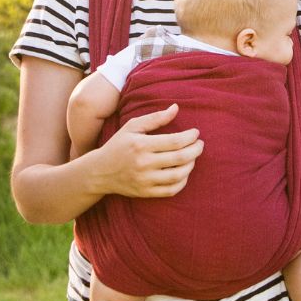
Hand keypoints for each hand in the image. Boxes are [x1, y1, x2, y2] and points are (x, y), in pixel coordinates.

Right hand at [86, 104, 203, 198]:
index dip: (190, 137)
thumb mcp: (132, 126)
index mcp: (141, 145)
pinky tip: (184, 172)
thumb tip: (176, 108)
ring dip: (191, 165)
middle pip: (180, 158)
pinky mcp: (146, 192)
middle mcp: (143, 164)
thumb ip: (155, 118)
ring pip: (178, 175)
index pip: (175, 141)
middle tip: (200, 144)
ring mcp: (145, 180)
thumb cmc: (118, 145)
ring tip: (193, 157)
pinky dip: (183, 182)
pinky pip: (171, 190)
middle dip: (196, 150)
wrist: (100, 171)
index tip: (196, 133)